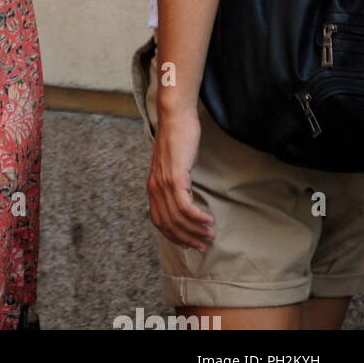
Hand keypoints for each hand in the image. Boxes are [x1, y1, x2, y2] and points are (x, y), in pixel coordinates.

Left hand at [146, 105, 214, 250]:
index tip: (190, 244)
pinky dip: (197, 217)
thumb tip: (185, 200)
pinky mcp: (175, 176)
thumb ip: (174, 183)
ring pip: (178, 217)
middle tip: (204, 245)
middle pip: (169, 224)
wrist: (175, 118)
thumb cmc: (177, 140)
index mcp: (153, 186)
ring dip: (196, 230)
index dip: (174, 236)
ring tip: (210, 235)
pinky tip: (208, 220)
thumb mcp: (173, 166)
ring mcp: (164, 182)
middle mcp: (155, 187)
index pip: (159, 221)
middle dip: (187, 238)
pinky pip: (185, 206)